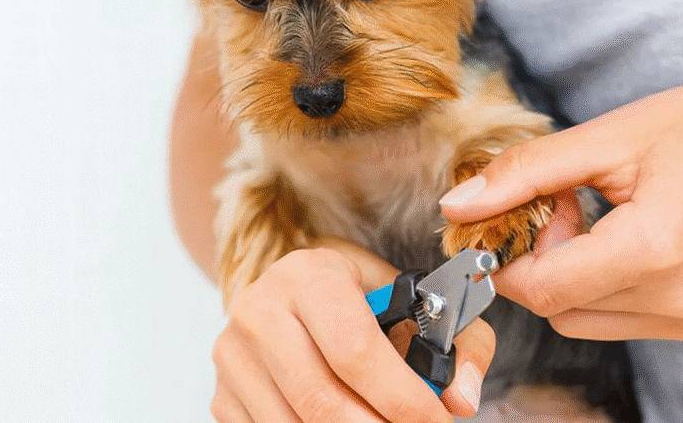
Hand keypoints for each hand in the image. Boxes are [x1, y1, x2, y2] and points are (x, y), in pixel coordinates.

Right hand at [210, 239, 494, 421]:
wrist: (296, 292)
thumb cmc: (363, 297)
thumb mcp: (413, 298)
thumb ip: (459, 341)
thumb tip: (462, 400)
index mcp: (309, 275)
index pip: (355, 349)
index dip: (401, 397)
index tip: (437, 420)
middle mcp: (259, 310)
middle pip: (322, 400)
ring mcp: (232, 356)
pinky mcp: (221, 395)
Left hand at [440, 79, 682, 340]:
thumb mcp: (613, 135)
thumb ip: (526, 173)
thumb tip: (457, 207)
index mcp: (654, 251)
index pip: (537, 289)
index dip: (505, 251)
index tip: (512, 205)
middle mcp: (675, 302)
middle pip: (555, 307)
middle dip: (536, 256)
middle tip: (562, 196)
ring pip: (580, 318)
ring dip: (565, 271)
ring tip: (596, 212)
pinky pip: (616, 317)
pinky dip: (598, 281)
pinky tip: (621, 234)